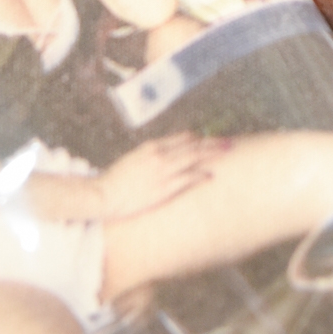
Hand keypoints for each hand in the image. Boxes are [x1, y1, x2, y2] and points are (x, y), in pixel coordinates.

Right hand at [95, 133, 223, 220]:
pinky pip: (187, 179)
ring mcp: (162, 171)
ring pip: (194, 158)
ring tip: (227, 153)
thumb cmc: (115, 180)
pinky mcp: (163, 188)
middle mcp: (160, 155)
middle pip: (193, 146)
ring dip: (212, 154)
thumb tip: (163, 154)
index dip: (199, 139)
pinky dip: (200, 175)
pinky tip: (211, 175)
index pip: (182, 138)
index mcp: (152, 146)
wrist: (103, 195)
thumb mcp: (133, 160)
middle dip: (212, 143)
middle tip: (229, 142)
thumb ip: (150, 155)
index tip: (211, 139)